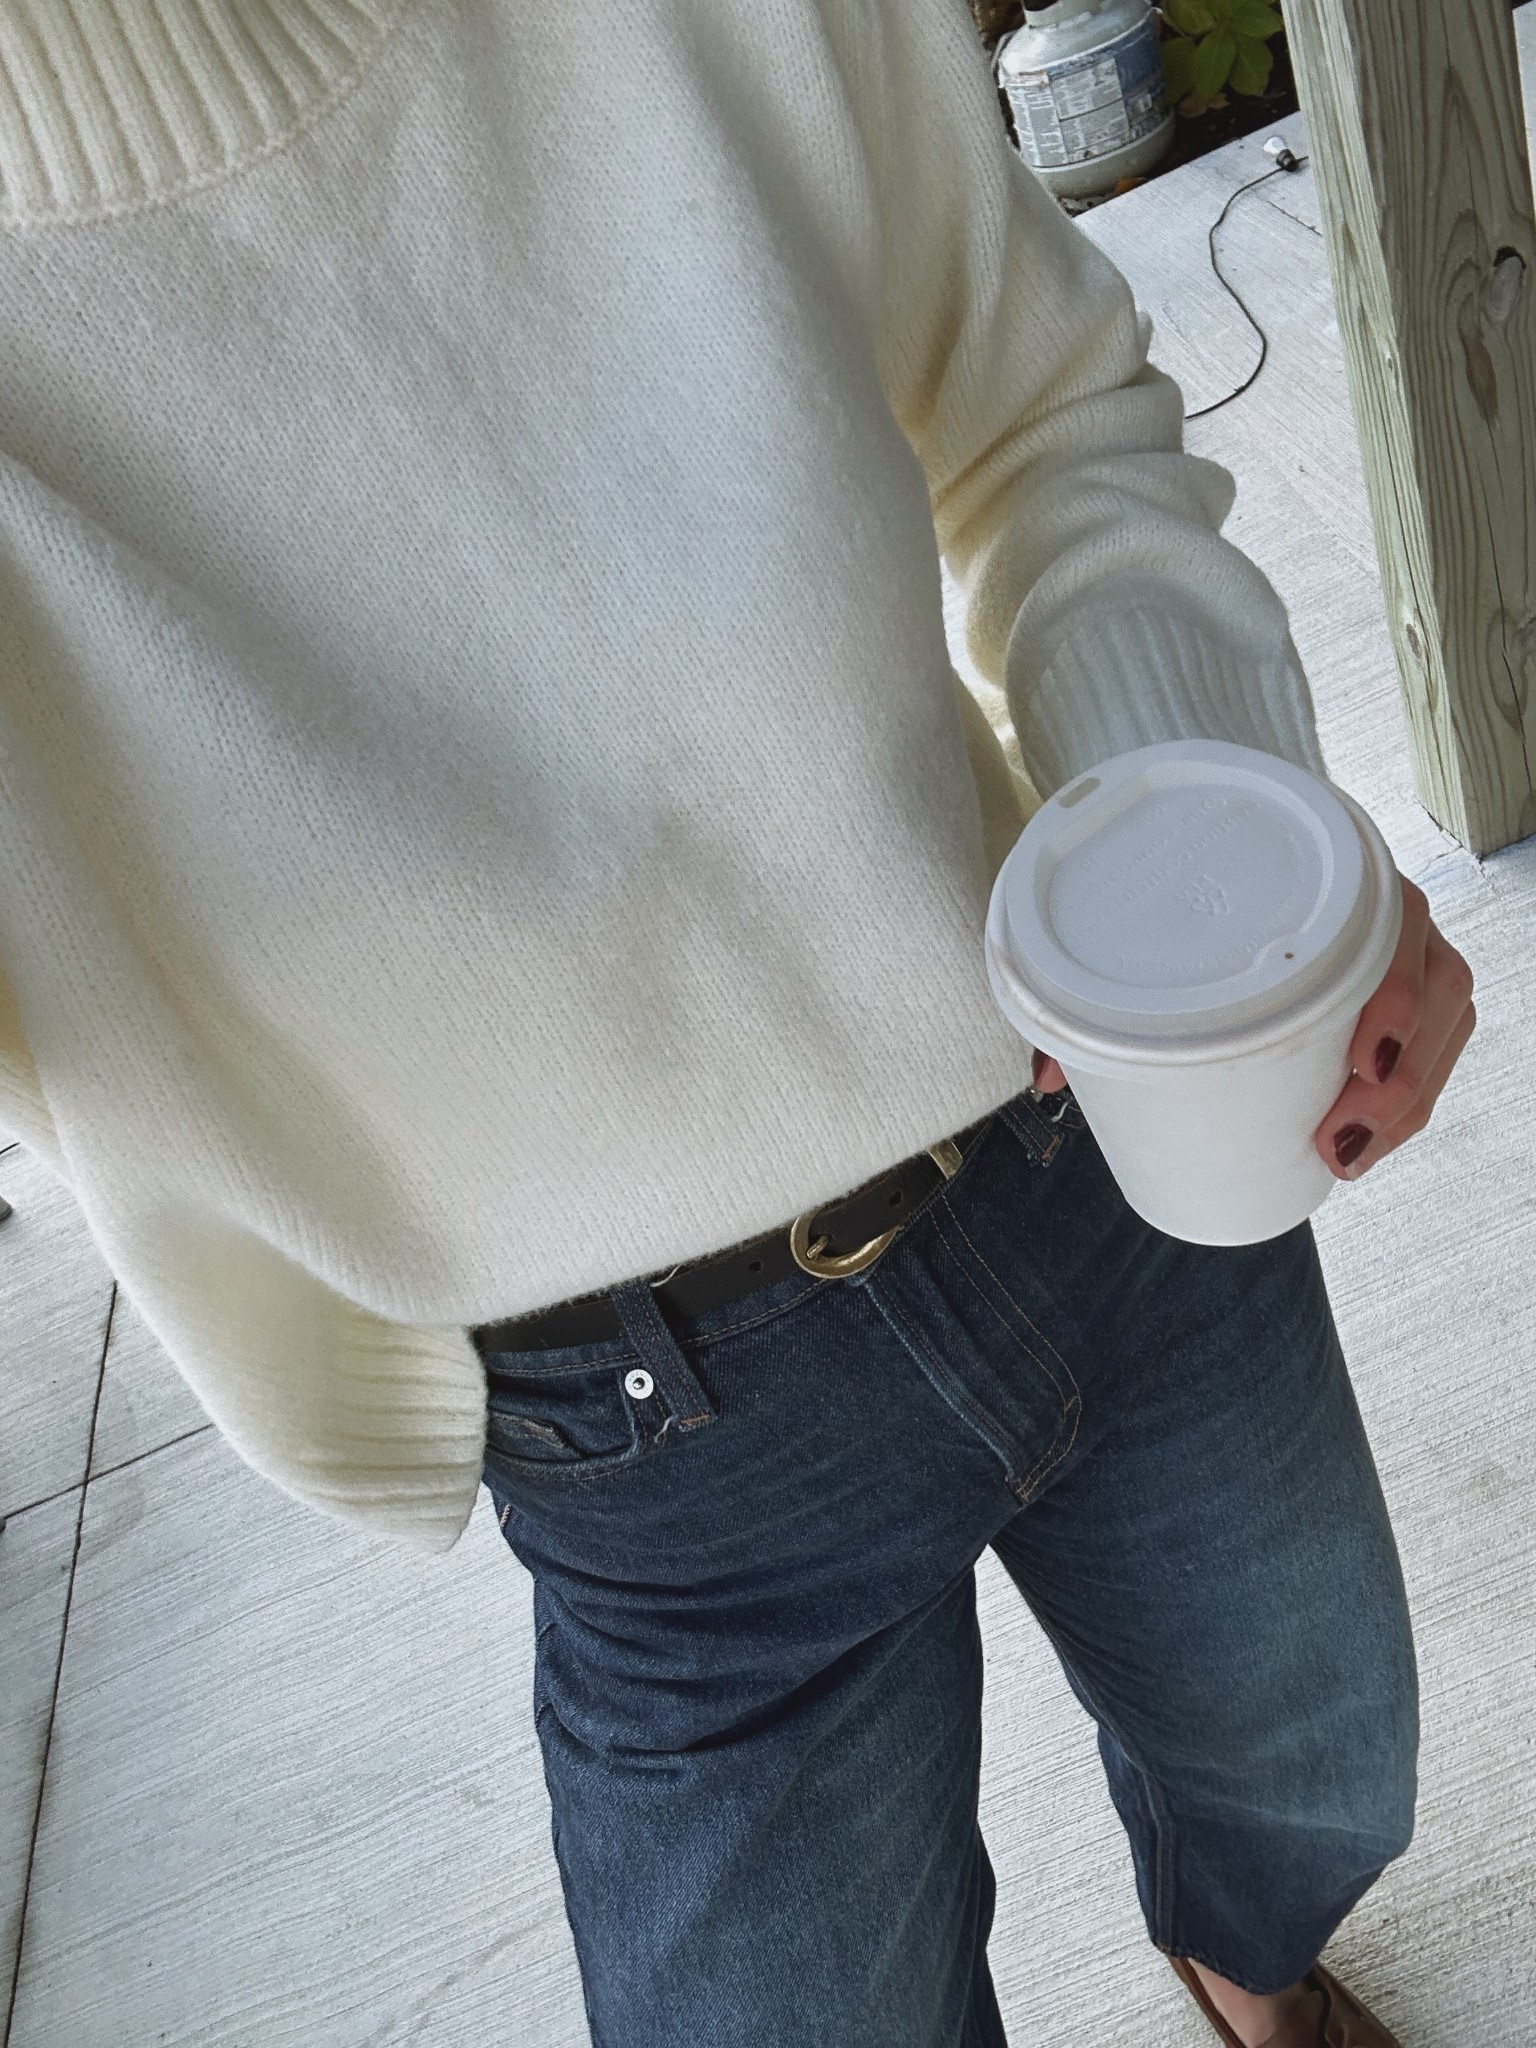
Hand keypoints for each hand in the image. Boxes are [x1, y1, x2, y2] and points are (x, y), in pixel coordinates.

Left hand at [1029, 872, 1476, 1184]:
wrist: (1205, 868)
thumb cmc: (1178, 896)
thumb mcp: (1140, 927)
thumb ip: (1091, 992)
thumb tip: (1050, 1078)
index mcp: (1337, 867)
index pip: (1403, 917)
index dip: (1402, 992)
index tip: (1368, 1058)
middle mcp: (1383, 904)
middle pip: (1439, 985)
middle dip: (1404, 1077)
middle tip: (1341, 1135)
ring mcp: (1399, 949)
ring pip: (1446, 1023)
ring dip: (1409, 1099)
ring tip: (1347, 1154)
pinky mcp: (1397, 992)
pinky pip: (1431, 1045)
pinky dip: (1410, 1100)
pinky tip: (1369, 1144)